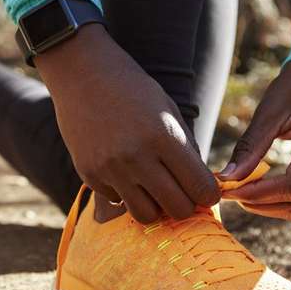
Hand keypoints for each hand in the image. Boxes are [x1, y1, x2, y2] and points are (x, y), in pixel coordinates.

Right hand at [36, 24, 219, 222]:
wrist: (82, 74)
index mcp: (164, 136)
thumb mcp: (169, 110)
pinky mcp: (89, 175)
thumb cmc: (133, 89)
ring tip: (154, 190)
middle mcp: (137, 157)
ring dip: (155, 206)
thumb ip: (186, 150)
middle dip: (185, 206)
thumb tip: (202, 189)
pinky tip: (125, 172)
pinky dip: (126, 194)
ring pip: (146, 215)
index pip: (200, 188)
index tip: (204, 191)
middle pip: (177, 209)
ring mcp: (110, 168)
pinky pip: (118, 201)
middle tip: (182, 194)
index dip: (208, 195)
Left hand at [220, 60, 290, 220]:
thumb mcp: (269, 111)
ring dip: (272, 206)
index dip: (259, 194)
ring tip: (243, 190)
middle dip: (263, 205)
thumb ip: (250, 146)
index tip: (230, 191)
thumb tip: (227, 179)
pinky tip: (260, 186)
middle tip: (232, 194)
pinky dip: (283, 197)